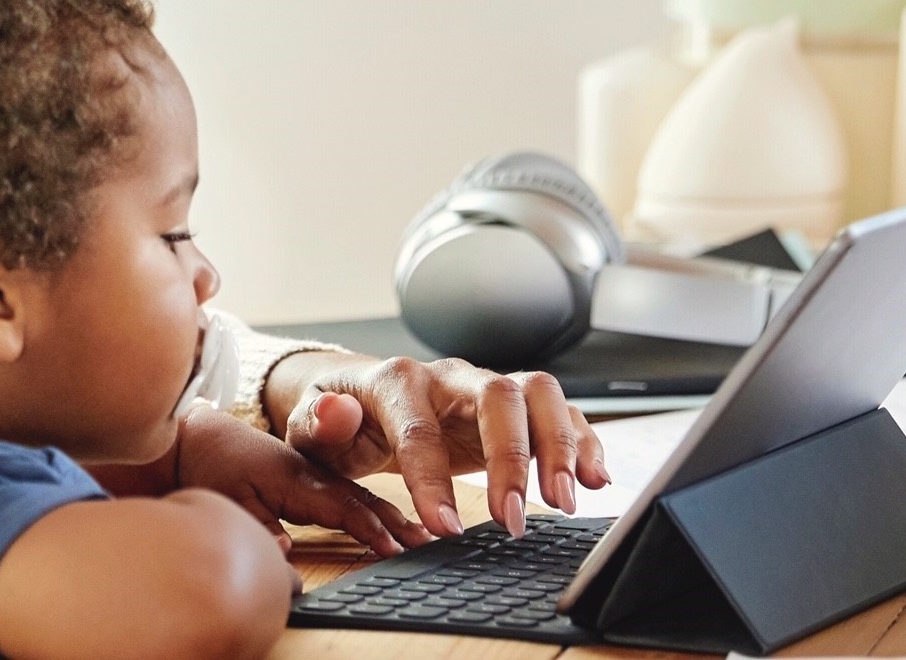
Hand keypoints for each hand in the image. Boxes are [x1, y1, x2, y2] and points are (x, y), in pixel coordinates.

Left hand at [159, 405, 426, 557]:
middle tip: (432, 542)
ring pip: (360, 494)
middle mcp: (310, 470)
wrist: (193, 433)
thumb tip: (285, 555)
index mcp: (294, 474)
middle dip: (399, 521)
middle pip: (362, 498)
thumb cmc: (207, 464)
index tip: (398, 549)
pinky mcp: (308, 474)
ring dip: (394, 514)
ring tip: (425, 534)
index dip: (371, 529)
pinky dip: (375, 507)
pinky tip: (392, 520)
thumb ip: (258, 529)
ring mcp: (312, 470)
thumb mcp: (225, 500)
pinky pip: (350, 491)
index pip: (342, 504)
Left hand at [269, 352, 609, 540]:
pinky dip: (583, 442)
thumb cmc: (338, 419)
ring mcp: (485, 388)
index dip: (433, 478)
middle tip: (515, 518)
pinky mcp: (512, 408)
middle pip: (498, 395)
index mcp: (397, 382)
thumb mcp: (311, 425)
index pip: (420, 427)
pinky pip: (558, 411)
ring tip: (565, 501)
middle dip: (513, 457)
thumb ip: (318, 422)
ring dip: (558, 445)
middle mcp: (450, 377)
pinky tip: (594, 479)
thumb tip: (338, 413)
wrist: (359, 399)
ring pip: (537, 394)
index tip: (446, 527)